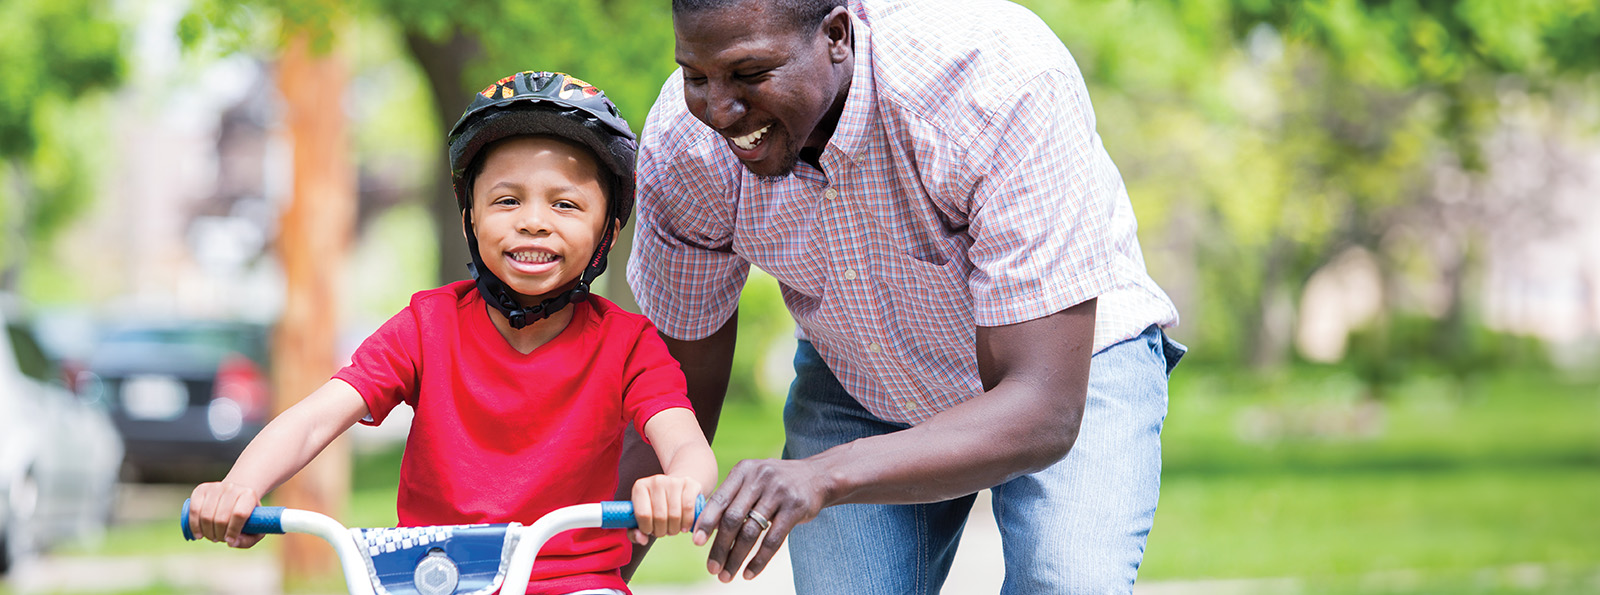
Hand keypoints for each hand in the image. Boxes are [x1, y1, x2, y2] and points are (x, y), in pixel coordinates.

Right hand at [187, 482, 265, 547]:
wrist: (234, 496)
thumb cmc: (246, 515)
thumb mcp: (255, 528)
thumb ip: (248, 540)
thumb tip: (232, 543)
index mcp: (249, 495)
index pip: (239, 514)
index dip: (233, 531)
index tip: (230, 541)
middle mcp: (232, 488)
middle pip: (221, 518)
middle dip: (219, 535)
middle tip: (220, 539)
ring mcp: (215, 487)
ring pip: (206, 516)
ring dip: (208, 533)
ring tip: (212, 537)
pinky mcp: (201, 490)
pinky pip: (194, 511)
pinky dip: (195, 526)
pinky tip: (199, 535)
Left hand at [629, 474, 703, 544]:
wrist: (675, 489)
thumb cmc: (655, 506)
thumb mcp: (640, 518)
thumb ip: (635, 532)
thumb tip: (642, 539)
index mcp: (640, 487)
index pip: (643, 514)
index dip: (647, 529)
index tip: (650, 530)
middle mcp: (656, 481)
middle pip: (660, 517)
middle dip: (662, 531)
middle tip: (663, 531)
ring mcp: (674, 482)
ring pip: (675, 515)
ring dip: (674, 529)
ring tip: (673, 528)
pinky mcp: (689, 484)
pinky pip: (688, 508)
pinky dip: (687, 522)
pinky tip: (684, 526)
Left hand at [692, 458, 831, 581]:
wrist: (818, 476)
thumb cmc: (776, 483)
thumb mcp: (753, 479)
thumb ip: (732, 497)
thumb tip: (704, 527)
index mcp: (744, 470)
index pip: (720, 499)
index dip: (706, 522)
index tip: (696, 543)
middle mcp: (760, 478)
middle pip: (733, 518)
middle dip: (720, 547)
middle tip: (711, 568)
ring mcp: (779, 492)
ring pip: (751, 532)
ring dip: (736, 558)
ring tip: (727, 575)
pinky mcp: (795, 508)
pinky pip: (773, 540)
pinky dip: (759, 560)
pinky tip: (749, 573)